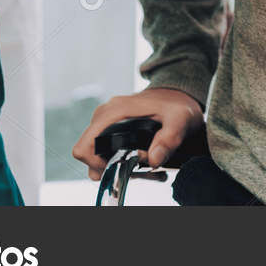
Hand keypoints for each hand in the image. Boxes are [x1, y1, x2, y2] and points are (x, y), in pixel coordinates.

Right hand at [70, 88, 203, 177]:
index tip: (119, 167)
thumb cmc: (178, 105)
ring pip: (98, 156)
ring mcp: (107, 122)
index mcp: (115, 111)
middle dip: (110, 167)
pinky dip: (120, 161)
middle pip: (89, 154)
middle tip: (138, 168)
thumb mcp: (180, 120)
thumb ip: (169, 139)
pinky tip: (142, 161)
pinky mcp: (111, 129)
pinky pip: (105, 151)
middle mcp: (106, 116)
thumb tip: (153, 159)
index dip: (96, 164)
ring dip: (117, 166)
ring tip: (144, 165)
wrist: (178, 97)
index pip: (85, 145)